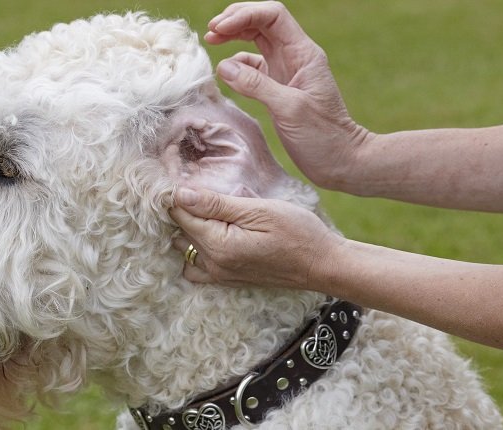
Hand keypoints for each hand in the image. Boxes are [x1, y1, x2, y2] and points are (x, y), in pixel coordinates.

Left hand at [169, 186, 341, 288]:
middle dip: (184, 210)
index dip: (179, 194)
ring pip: (185, 250)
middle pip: (180, 232)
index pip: (181, 215)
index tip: (185, 177)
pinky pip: (197, 267)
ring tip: (205, 210)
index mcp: (218, 245)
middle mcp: (213, 264)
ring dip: (188, 231)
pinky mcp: (229, 279)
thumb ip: (216, 204)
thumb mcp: (259, 210)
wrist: (323, 265)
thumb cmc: (298, 232)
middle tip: (200, 190)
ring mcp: (220, 275)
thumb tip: (180, 195)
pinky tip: (210, 234)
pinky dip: (195, 251)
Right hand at [205, 2, 371, 188]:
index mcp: (303, 53)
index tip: (219, 28)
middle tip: (210, 32)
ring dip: (233, 36)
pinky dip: (236, 63)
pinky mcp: (277, 87)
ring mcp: (285, 71)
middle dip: (235, 20)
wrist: (340, 161)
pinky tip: (225, 71)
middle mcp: (294, 56)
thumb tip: (223, 66)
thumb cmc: (322, 137)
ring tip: (211, 41)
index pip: (273, 16)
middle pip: (262, 21)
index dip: (244, 15)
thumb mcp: (289, 109)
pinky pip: (252, 66)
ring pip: (256, 39)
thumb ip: (256, 85)